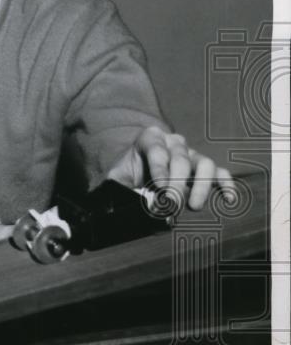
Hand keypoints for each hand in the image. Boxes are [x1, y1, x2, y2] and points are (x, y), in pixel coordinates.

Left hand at [106, 126, 234, 210]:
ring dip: (201, 185)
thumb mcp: (117, 176)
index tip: (160, 187)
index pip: (157, 150)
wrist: (139, 173)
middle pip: (180, 159)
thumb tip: (123, 202)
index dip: (159, 169)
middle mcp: (173, 142)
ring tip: (193, 206)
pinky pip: (220, 172)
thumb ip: (118, 185)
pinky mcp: (205, 168)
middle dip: (177, 183)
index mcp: (150, 138)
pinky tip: (227, 199)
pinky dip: (226, 184)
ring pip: (204, 163)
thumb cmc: (127, 174)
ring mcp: (192, 154)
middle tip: (172, 203)